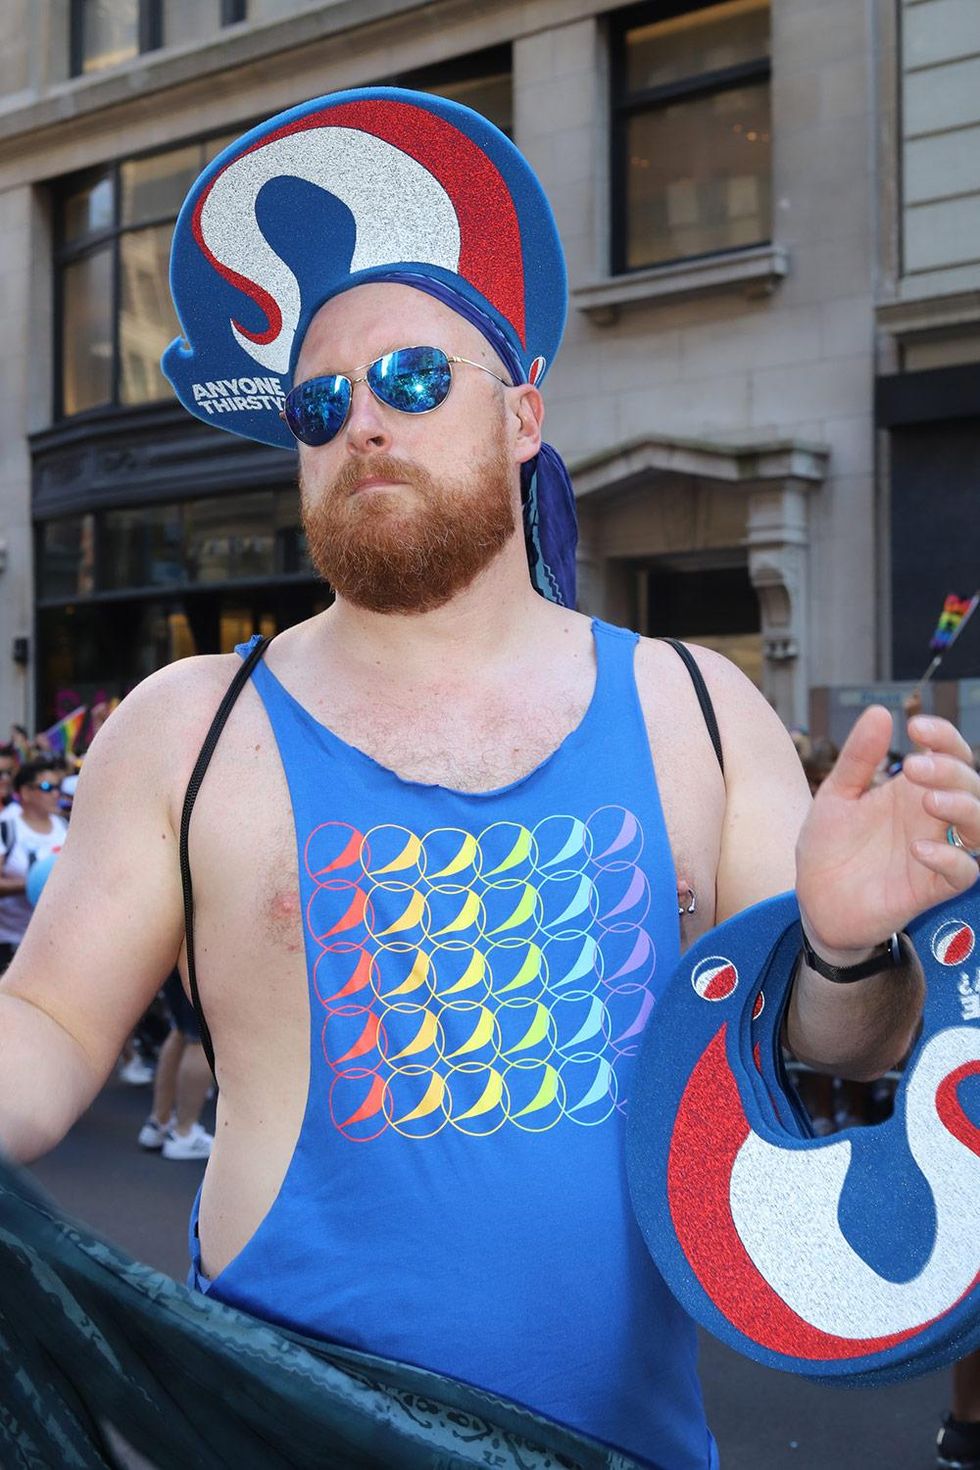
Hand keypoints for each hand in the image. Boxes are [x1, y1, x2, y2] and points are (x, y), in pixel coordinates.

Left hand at [796, 707, 979, 955]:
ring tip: (928, 800)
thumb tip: (880, 712)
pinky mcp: (932, 887)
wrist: (813, 900)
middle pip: (969, 783)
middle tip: (914, 767)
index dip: (943, 736)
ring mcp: (937, 850)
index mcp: (913, 788)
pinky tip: (920, 848)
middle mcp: (932, 816)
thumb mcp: (836, 795)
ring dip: (963, 807)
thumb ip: (858, 758)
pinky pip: (963, 872)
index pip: (949, 753)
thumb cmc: (829, 845)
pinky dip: (949, 858)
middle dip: (949, 769)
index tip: (915, 727)